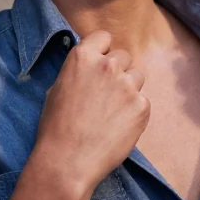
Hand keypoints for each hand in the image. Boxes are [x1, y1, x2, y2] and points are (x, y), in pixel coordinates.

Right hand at [31, 31, 149, 195]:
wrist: (68, 161)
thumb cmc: (56, 128)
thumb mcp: (57, 89)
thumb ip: (80, 71)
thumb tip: (92, 67)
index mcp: (83, 57)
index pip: (104, 37)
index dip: (103, 50)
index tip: (101, 63)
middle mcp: (108, 66)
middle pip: (124, 56)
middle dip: (117, 71)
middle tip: (106, 95)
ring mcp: (127, 85)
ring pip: (136, 77)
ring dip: (128, 90)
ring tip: (112, 113)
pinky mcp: (142, 106)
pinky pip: (143, 101)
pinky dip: (134, 112)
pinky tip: (118, 127)